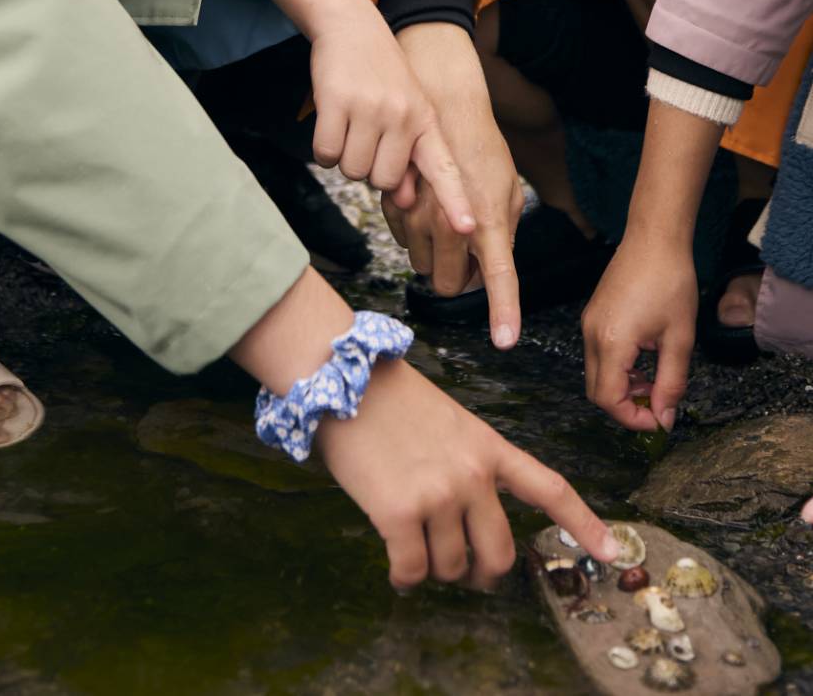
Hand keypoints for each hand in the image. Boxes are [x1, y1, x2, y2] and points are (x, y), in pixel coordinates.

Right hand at [309, 5, 477, 237]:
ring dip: (345, 157)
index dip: (455, 201)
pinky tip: (332, 121)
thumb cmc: (381, 78)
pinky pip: (326, 155)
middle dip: (369, 169)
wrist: (352, 27)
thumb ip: (410, 157)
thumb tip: (405, 201)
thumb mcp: (408, 112)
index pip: (444, 167)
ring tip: (351, 123)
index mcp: (425, 121)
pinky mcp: (336, 102)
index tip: (468, 229)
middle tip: (367, 136)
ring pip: (352, 172)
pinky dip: (324, 148)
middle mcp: (402, 116)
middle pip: (382, 181)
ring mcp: (370, 109)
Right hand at [318, 358, 621, 589]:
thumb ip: (469, 468)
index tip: (611, 552)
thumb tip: (466, 525)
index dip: (584, 525)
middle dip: (484, 572)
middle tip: (466, 571)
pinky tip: (397, 566)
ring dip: (433, 568)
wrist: (345, 378)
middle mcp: (472, 475)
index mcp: (489, 447)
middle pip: (500, 553)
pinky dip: (404, 577)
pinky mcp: (400, 514)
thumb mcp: (449, 423)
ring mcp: (438, 495)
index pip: (549, 489)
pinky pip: (412, 570)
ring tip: (413, 546)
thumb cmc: (390, 400)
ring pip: (452, 567)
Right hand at [392, 23, 524, 348]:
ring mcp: (418, 216)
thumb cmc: (481, 146)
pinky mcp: (393, 206)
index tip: (505, 340)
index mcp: (488, 217)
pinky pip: (402, 241)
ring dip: (434, 254)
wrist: (441, 104)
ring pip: (421, 265)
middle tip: (468, 254)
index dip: (502, 312)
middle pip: (447, 283)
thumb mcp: (507, 186)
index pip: (498, 276)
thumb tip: (491, 266)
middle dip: (456, 278)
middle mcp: (450, 222)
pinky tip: (425, 204)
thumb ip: (504, 229)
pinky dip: (414, 233)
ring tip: (447, 219)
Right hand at [582, 236, 697, 431]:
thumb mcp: (679, 338)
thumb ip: (671, 383)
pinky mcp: (593, 315)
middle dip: (626, 406)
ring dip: (623, 387)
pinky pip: (598, 354)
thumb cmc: (670, 282)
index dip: (633, 418)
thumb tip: (665, 418)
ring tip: (656, 380)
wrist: (654, 239)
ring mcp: (589, 323)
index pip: (608, 399)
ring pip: (596, 373)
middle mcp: (592, 334)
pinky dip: (618, 368)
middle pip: (596, 391)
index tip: (659, 420)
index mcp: (611, 342)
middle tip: (658, 404)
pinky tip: (644, 359)